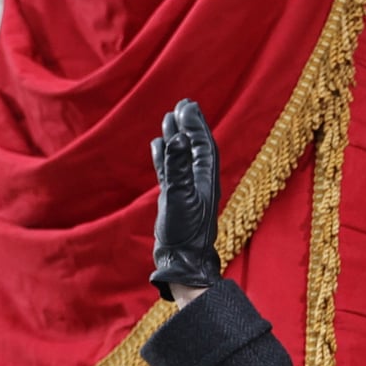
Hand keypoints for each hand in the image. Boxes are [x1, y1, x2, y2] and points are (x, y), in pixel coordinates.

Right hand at [149, 98, 221, 299]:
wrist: (183, 261)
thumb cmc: (184, 232)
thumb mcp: (178, 197)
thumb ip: (176, 168)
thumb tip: (176, 139)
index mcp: (206, 180)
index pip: (202, 145)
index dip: (196, 125)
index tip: (187, 106)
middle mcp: (199, 183)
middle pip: (195, 147)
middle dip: (189, 126)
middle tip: (182, 105)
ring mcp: (187, 190)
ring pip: (182, 157)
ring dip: (177, 138)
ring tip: (169, 119)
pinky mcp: (175, 199)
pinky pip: (170, 171)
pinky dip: (165, 156)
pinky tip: (158, 145)